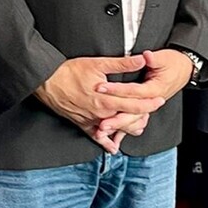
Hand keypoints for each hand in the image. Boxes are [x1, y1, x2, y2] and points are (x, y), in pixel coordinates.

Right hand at [36, 55, 165, 138]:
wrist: (47, 82)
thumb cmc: (70, 71)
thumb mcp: (98, 64)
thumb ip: (122, 64)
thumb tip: (141, 60)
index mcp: (107, 99)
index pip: (135, 103)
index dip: (149, 102)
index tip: (160, 99)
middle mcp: (101, 113)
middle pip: (128, 119)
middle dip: (143, 115)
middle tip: (154, 110)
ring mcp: (91, 121)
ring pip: (115, 129)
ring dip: (128, 127)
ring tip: (141, 124)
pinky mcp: (82, 124)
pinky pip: (96, 137)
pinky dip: (106, 142)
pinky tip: (113, 147)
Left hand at [87, 51, 188, 152]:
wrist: (184, 69)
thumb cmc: (173, 63)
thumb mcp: (164, 58)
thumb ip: (153, 58)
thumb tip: (146, 56)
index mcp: (154, 89)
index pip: (132, 91)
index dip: (116, 90)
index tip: (101, 88)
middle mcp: (151, 100)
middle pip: (131, 113)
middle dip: (115, 119)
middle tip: (101, 124)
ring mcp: (148, 107)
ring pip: (132, 121)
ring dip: (117, 127)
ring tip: (102, 131)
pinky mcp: (145, 109)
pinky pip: (134, 123)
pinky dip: (123, 132)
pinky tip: (112, 140)